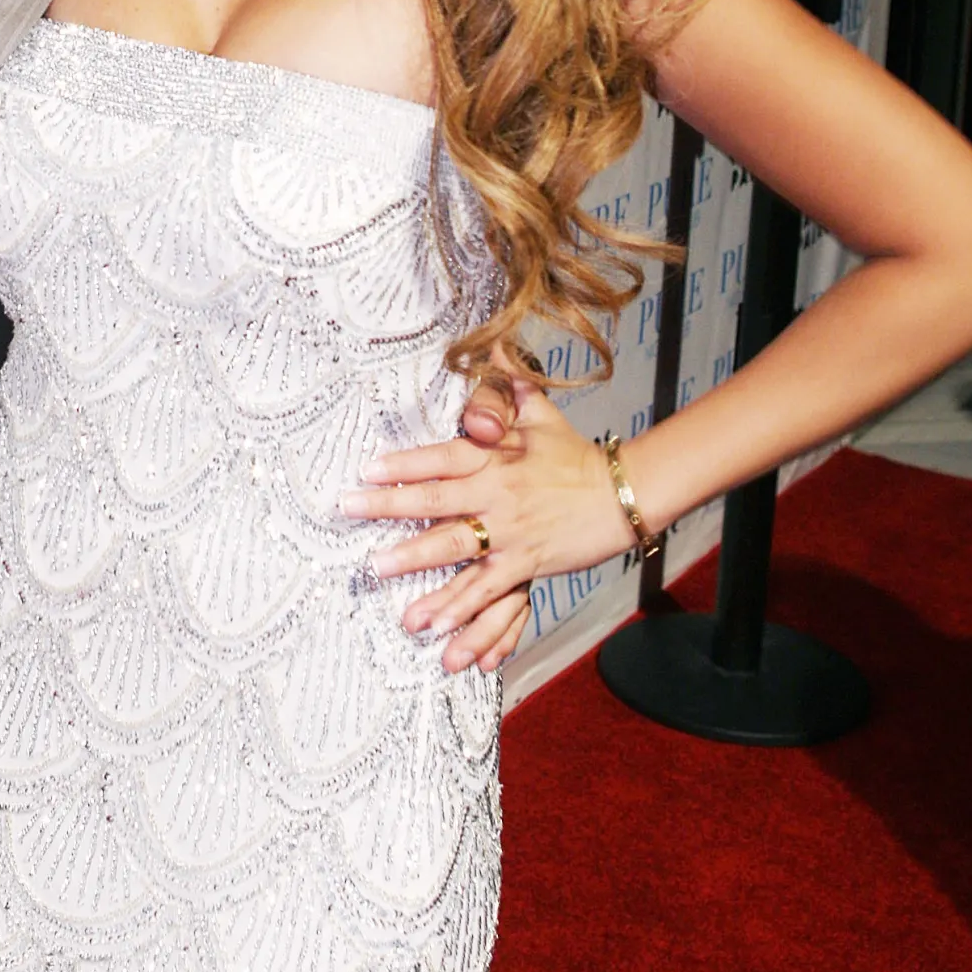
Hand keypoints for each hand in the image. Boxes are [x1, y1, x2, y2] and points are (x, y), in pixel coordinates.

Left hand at [339, 376, 634, 674]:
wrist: (623, 493)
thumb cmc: (574, 451)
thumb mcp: (540, 410)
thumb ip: (508, 384)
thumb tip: (493, 346)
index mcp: (494, 456)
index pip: (440, 457)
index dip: (402, 462)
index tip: (365, 468)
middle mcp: (496, 493)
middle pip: (435, 500)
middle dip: (387, 506)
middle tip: (347, 509)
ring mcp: (510, 530)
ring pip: (454, 546)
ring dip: (414, 560)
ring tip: (377, 569)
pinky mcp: (527, 563)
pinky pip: (488, 588)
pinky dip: (460, 607)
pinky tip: (434, 624)